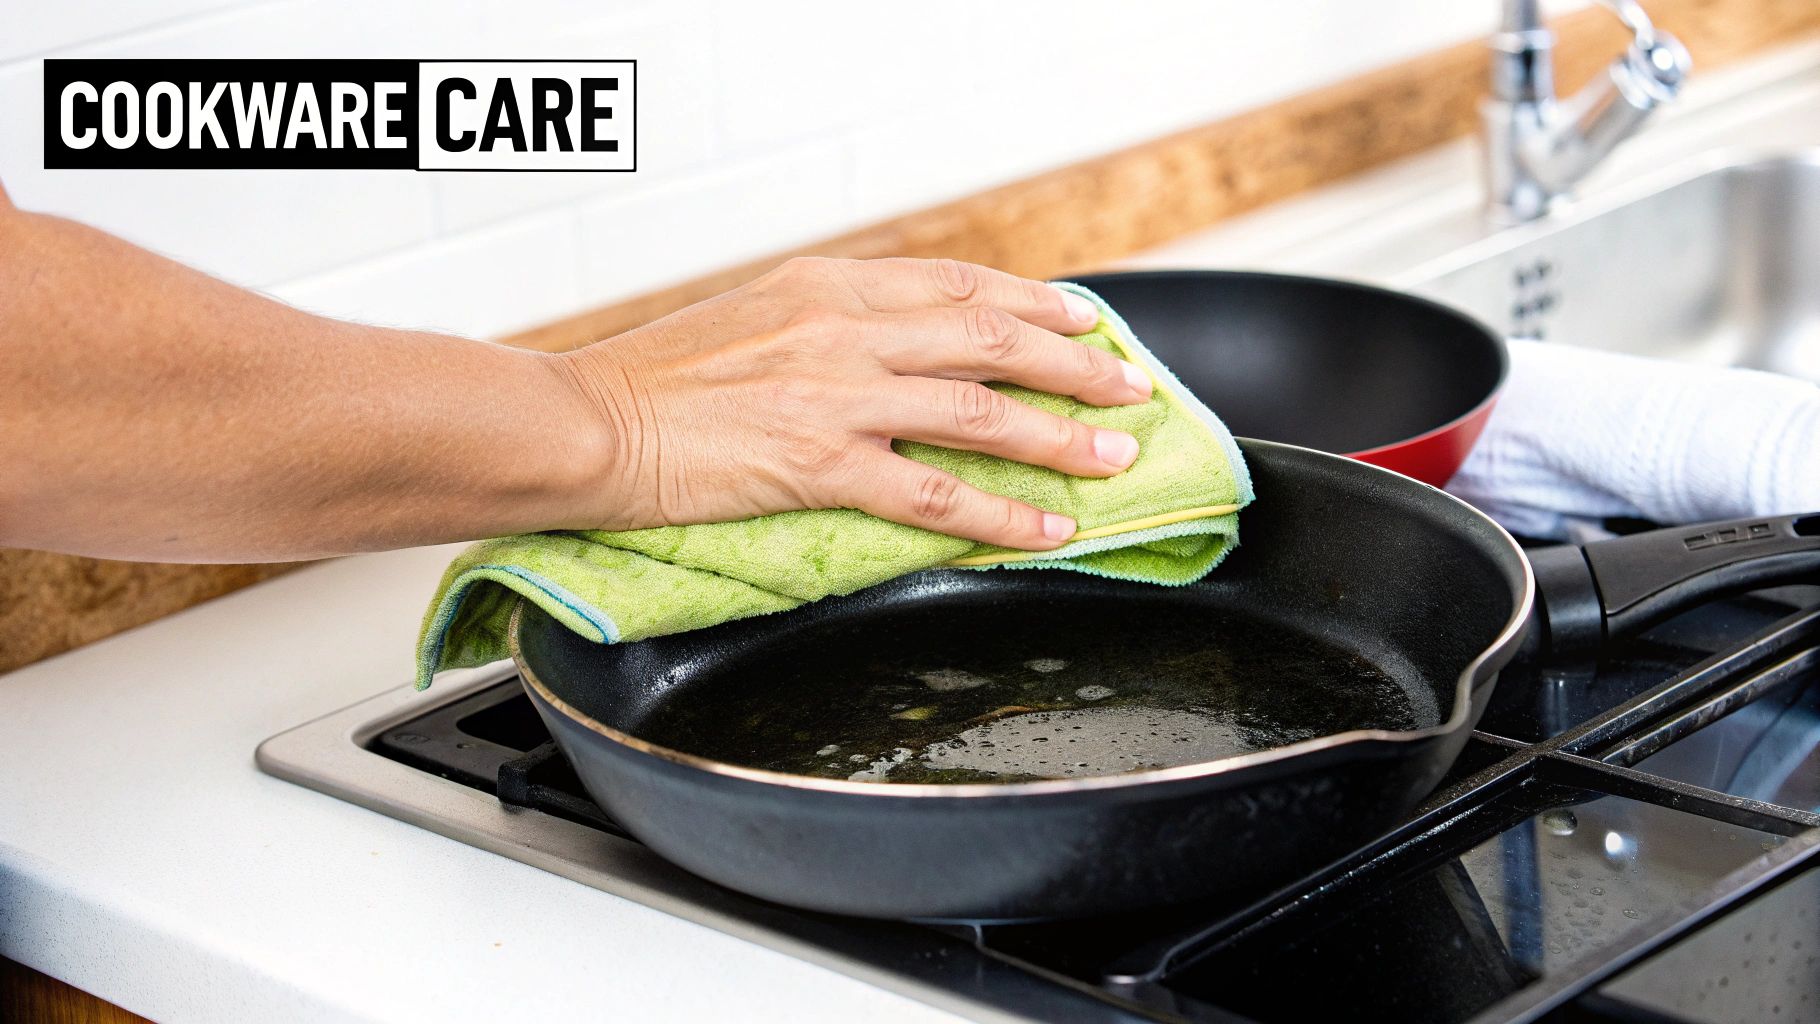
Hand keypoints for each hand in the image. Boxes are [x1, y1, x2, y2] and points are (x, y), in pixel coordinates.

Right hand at [554, 256, 1153, 548]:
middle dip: (1074, 365)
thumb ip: (828, 321)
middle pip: (992, 338)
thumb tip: (890, 343)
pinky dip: (1002, 512)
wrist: (590, 421)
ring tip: (1113, 457)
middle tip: (1125, 389)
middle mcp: (846, 328)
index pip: (960, 284)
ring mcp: (839, 394)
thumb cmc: (655, 377)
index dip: (1034, 303)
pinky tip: (1047, 528)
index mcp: (830, 283)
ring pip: (982, 409)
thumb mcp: (753, 314)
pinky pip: (936, 490)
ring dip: (1060, 435)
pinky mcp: (823, 463)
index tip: (1082, 321)